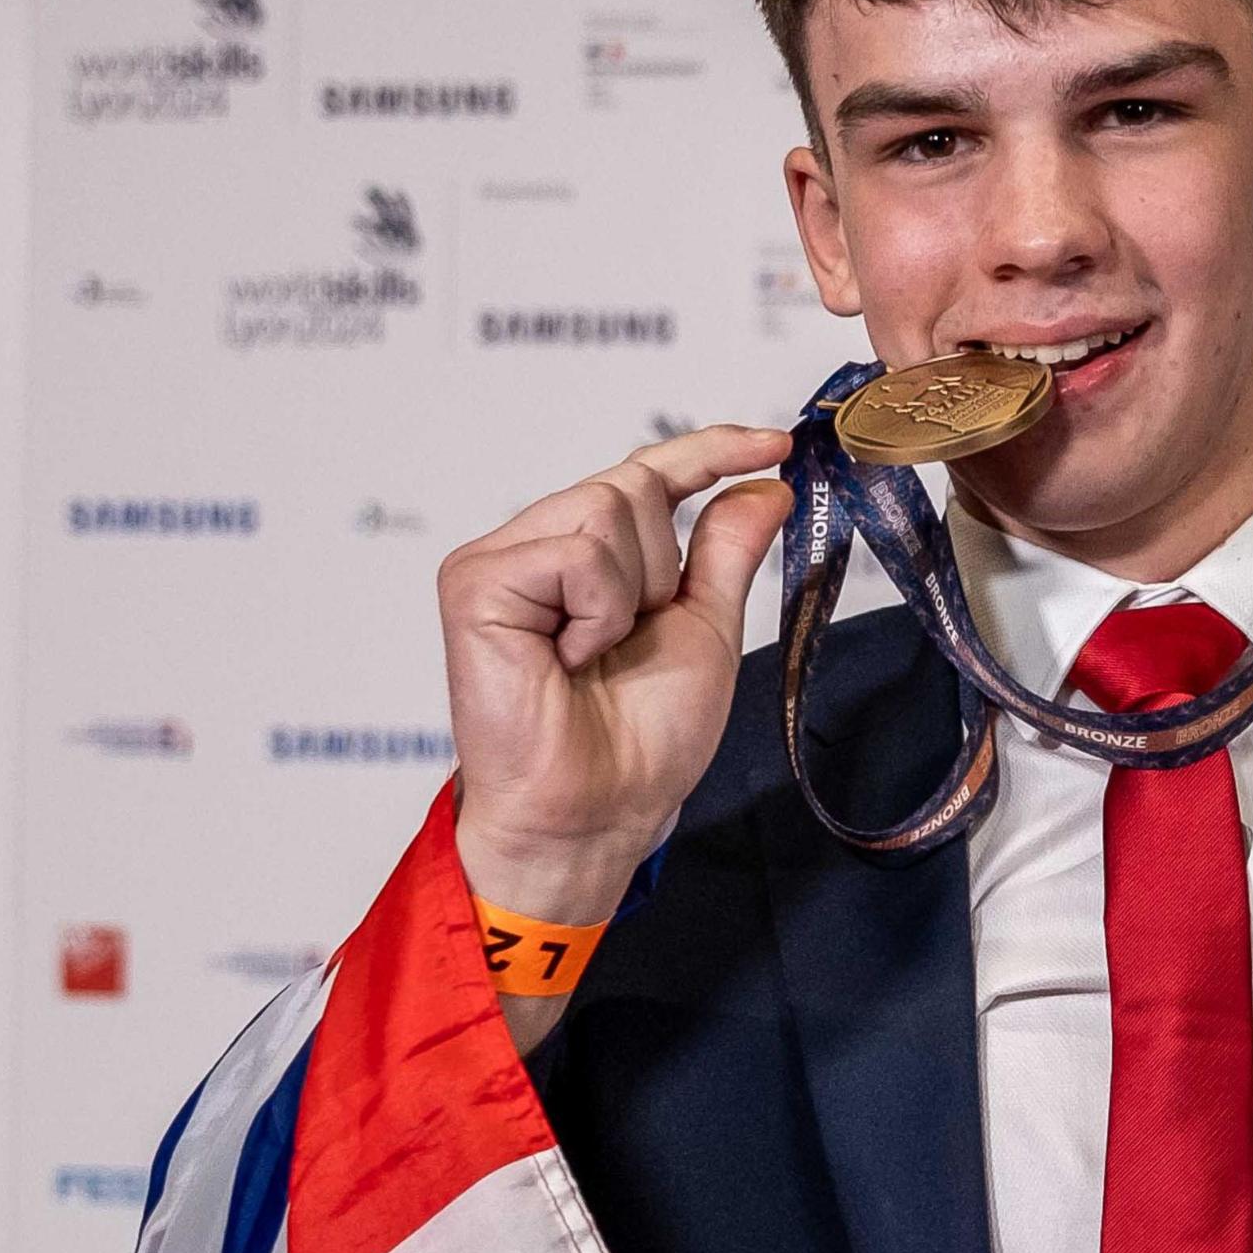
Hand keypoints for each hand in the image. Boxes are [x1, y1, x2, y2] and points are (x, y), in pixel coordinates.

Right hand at [439, 426, 796, 929]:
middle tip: (629, 642)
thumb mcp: (705, 628)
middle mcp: (534, 546)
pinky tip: (569, 659)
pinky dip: (597, 610)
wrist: (601, 810)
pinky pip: (573, 552)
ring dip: (630, 594)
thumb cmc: (643, 741)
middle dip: (660, 568)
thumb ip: (726, 551)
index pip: (645, 474)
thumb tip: (767, 483)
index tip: (777, 442)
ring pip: (606, 508)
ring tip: (594, 655)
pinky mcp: (475, 583)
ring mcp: (498, 561)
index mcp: (582, 555)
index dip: (709, 450)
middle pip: (630, 487)